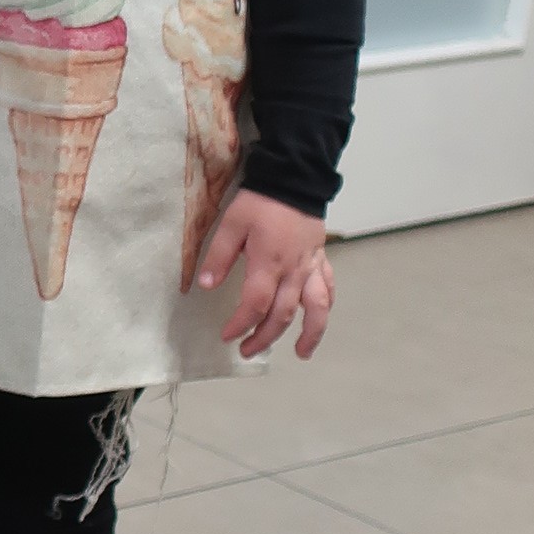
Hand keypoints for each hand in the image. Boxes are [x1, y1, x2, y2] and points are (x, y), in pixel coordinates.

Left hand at [199, 190, 333, 358]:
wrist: (295, 180)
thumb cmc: (260, 201)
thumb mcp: (231, 224)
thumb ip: (218, 256)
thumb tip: (205, 285)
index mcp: (269, 262)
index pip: (256, 304)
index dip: (241, 324)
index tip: (227, 335)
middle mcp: (294, 271)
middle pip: (283, 314)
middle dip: (264, 337)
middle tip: (247, 351)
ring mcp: (311, 267)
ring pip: (317, 309)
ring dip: (310, 334)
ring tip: (302, 354)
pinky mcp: (320, 259)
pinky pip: (328, 289)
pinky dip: (324, 308)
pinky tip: (317, 319)